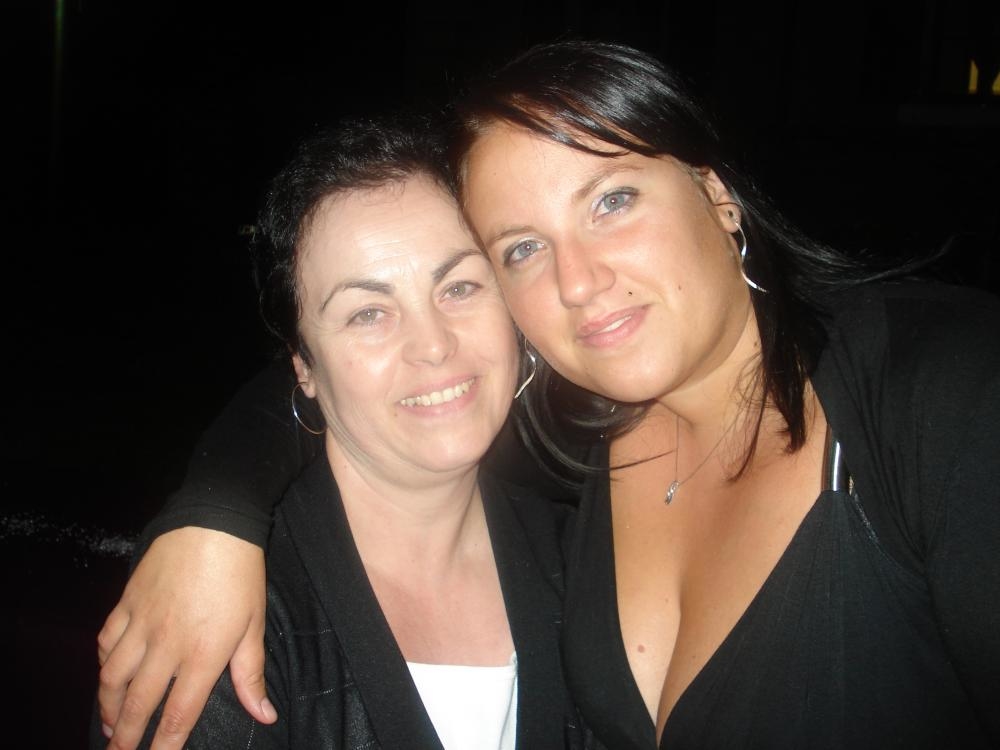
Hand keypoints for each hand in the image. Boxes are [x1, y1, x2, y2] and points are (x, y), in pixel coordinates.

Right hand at [96, 527, 274, 748]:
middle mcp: (166, 646)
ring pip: (113, 677)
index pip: (178, 715)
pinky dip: (103, 663)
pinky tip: (107, 674)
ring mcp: (142, 624)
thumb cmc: (241, 575)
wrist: (214, 523)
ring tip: (110, 725)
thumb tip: (264, 714)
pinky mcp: (127, 602)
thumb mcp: (254, 625)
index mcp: (202, 655)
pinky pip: (106, 641)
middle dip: (126, 736)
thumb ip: (251, 674)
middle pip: (139, 703)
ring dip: (109, 706)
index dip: (164, 746)